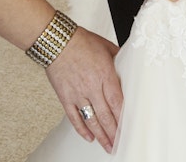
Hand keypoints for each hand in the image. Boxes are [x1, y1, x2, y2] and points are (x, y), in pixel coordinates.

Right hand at [47, 27, 121, 151]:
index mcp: (104, 74)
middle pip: (106, 116)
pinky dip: (81, 129)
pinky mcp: (65, 97)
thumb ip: (118, 59)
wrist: (56, 40)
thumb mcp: (106, 46)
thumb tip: (128, 65)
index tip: (129, 128)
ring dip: (101, 135)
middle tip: (120, 144)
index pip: (117, 102)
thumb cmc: (80, 41)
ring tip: (108, 146)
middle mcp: (91, 86)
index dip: (123, 118)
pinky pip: (74, 117)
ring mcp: (77, 93)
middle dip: (114, 133)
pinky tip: (89, 137)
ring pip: (92, 120)